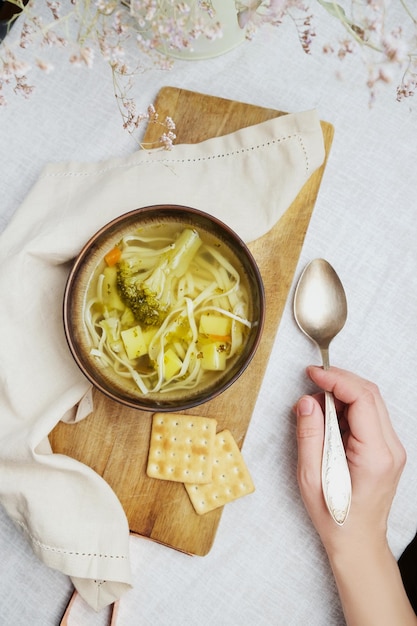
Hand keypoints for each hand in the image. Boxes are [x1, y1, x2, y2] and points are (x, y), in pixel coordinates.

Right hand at [295, 366, 405, 554]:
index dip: (336, 379)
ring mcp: (392, 449)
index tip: (313, 374)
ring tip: (316, 402)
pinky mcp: (386, 450)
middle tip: (312, 381)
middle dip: (339, 380)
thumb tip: (307, 402)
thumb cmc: (335, 516)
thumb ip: (309, 435)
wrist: (358, 541)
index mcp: (375, 455)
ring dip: (343, 393)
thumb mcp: (311, 477)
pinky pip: (370, 416)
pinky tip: (329, 415)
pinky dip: (348, 407)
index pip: (362, 399)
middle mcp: (391, 449)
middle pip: (370, 394)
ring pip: (371, 402)